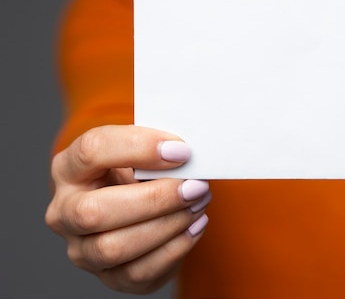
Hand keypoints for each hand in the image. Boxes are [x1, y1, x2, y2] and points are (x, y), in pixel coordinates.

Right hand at [45, 125, 209, 293]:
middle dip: (154, 198)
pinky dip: (175, 247)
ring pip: (114, 247)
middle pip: (93, 211)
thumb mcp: (139, 153)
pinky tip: (195, 225)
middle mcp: (65, 212)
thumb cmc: (138, 174)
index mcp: (69, 169)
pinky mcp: (109, 278)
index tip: (181, 151)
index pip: (90, 152)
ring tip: (198, 203)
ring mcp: (83, 250)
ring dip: (167, 224)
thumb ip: (156, 150)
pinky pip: (139, 272)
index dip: (138, 147)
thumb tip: (187, 155)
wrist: (141, 210)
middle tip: (194, 185)